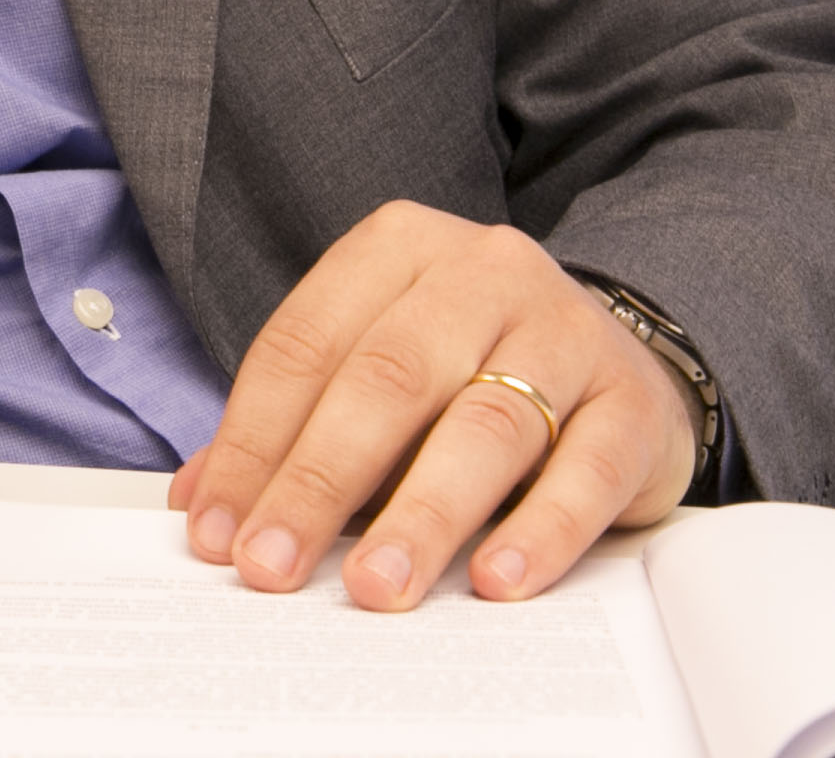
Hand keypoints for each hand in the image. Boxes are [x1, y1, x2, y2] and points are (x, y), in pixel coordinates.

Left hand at [173, 201, 698, 610]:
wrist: (621, 364)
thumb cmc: (470, 372)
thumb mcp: (376, 374)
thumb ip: (292, 429)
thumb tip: (201, 508)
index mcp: (399, 249)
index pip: (306, 344)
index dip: (252, 442)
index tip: (215, 531)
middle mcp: (484, 271)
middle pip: (388, 378)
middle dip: (318, 481)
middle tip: (272, 567)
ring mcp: (568, 330)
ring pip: (486, 423)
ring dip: (422, 514)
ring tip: (377, 586)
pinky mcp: (633, 403)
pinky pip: (586, 469)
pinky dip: (541, 530)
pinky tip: (497, 579)